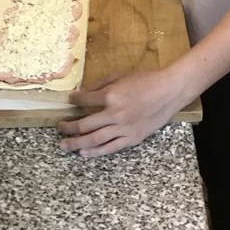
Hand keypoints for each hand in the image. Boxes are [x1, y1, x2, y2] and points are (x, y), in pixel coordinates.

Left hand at [57, 67, 187, 156]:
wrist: (169, 91)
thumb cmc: (146, 80)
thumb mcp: (121, 75)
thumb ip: (101, 84)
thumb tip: (85, 92)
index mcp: (111, 95)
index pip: (85, 100)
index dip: (74, 100)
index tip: (69, 101)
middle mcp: (114, 114)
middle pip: (84, 124)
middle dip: (69, 127)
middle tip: (60, 127)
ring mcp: (123, 128)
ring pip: (94, 140)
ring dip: (76, 143)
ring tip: (64, 145)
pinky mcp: (132, 138)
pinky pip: (110, 148)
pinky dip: (96, 152)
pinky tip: (84, 153)